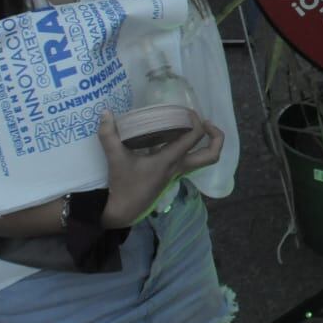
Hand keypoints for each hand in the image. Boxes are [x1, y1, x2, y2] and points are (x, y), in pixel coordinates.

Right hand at [96, 111, 223, 227]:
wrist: (123, 211)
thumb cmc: (123, 185)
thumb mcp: (115, 158)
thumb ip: (109, 135)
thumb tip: (105, 112)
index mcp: (169, 160)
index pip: (193, 138)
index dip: (196, 121)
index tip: (187, 111)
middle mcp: (179, 167)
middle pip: (211, 155)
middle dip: (216, 137)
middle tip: (205, 122)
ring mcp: (178, 173)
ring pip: (204, 160)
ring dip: (207, 143)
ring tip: (195, 127)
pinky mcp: (172, 176)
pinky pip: (191, 161)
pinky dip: (191, 148)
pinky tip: (174, 137)